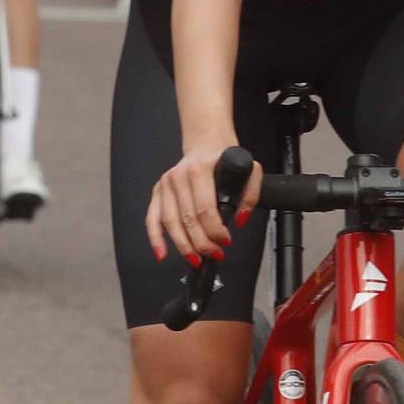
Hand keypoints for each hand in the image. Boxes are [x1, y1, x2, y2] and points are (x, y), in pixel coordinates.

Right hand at [145, 139, 259, 266]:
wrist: (206, 144)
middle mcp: (178, 177)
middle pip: (187, 220)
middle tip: (215, 253)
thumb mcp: (249, 170)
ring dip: (184, 246)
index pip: (204, 210)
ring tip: (197, 259)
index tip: (226, 241)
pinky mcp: (157, 191)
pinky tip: (162, 253)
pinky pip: (152, 218)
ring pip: (171, 223)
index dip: (215, 231)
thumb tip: (240, 220)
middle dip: (202, 243)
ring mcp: (165, 184)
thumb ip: (250, 195)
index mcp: (199, 170)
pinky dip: (155, 238)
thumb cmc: (224, 159)